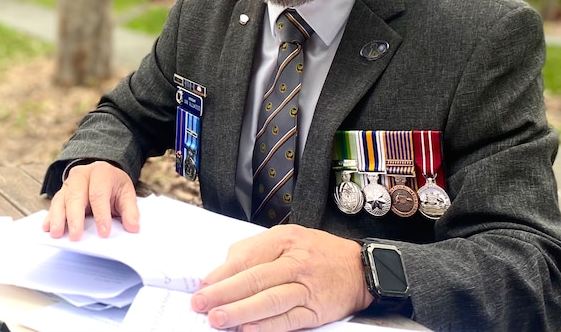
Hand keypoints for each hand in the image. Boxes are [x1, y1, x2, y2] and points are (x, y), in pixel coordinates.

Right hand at [42, 160, 139, 240]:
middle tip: (76, 236)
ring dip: (57, 218)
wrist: (102, 174)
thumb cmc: (113, 185)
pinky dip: (49, 217)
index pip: (99, 194)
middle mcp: (82, 175)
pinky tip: (47, 228)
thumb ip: (130, 210)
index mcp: (101, 172)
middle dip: (75, 217)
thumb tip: (133, 227)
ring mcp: (69, 184)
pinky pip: (53, 204)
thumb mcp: (126, 193)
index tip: (103, 233)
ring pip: (60, 199)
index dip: (101, 214)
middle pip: (76, 196)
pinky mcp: (61, 193)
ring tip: (57, 234)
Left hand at [190, 225, 371, 330]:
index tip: (201, 286)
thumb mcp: (286, 238)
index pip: (246, 257)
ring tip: (218, 319)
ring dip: (241, 311)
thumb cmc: (317, 252)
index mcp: (284, 240)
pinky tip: (249, 330)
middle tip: (200, 304)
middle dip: (223, 293)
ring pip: (270, 301)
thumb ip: (254, 251)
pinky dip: (268, 326)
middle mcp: (295, 263)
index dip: (221, 274)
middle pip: (254, 279)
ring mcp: (307, 288)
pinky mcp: (317, 311)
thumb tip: (221, 271)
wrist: (360, 268)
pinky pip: (289, 320)